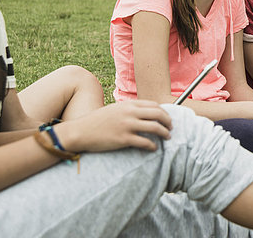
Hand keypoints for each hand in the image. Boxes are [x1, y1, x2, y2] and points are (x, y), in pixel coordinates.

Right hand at [57, 100, 172, 152]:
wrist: (81, 131)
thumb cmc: (97, 121)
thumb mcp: (115, 109)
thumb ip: (130, 109)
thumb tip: (145, 114)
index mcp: (128, 104)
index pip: (154, 105)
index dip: (164, 112)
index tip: (167, 118)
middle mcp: (130, 113)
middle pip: (158, 114)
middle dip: (168, 121)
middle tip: (171, 128)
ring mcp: (127, 126)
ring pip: (155, 128)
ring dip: (164, 133)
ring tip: (167, 137)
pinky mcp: (123, 139)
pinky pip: (145, 142)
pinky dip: (153, 146)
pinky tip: (154, 148)